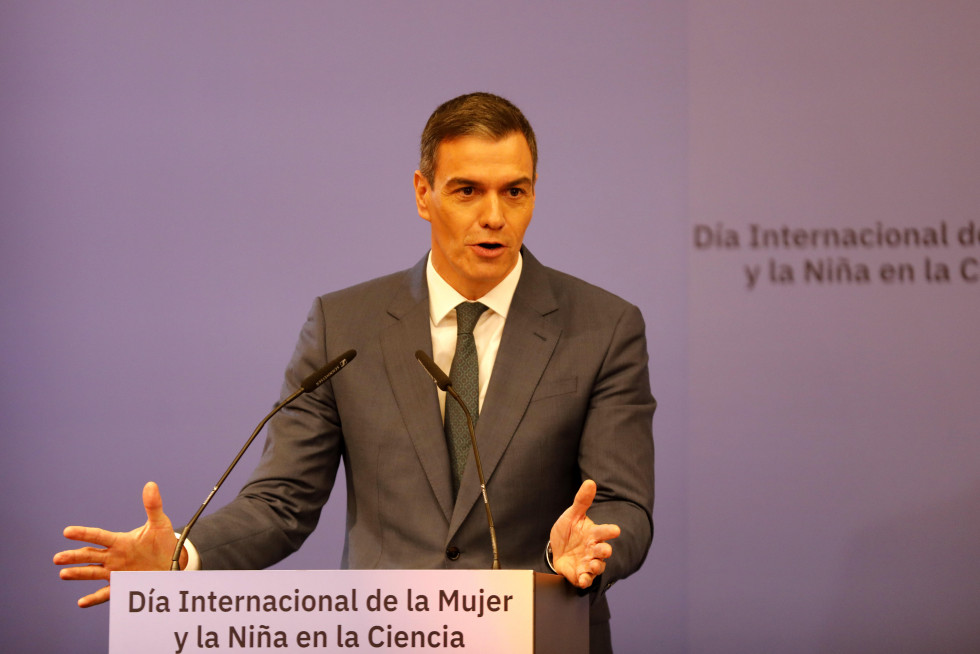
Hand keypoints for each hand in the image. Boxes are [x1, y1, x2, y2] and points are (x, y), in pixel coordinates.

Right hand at [53, 481, 183, 606]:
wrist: (172, 561)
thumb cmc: (163, 541)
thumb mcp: (159, 523)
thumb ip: (153, 506)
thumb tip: (151, 484)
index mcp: (119, 541)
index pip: (98, 536)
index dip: (83, 534)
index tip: (67, 531)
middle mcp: (113, 557)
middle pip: (89, 556)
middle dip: (74, 557)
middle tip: (58, 558)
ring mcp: (116, 572)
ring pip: (93, 573)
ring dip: (79, 574)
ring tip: (63, 574)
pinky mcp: (123, 586)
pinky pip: (106, 593)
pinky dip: (94, 598)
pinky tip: (81, 602)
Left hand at [549, 479, 620, 588]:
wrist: (557, 549)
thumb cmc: (569, 531)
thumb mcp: (572, 515)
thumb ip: (582, 501)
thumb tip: (590, 482)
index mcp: (593, 534)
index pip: (604, 532)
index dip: (609, 531)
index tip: (615, 530)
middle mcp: (593, 549)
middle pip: (604, 551)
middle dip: (605, 551)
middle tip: (605, 550)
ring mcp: (587, 562)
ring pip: (597, 566)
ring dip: (597, 567)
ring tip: (593, 565)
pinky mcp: (579, 574)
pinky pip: (585, 579)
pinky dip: (585, 580)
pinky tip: (583, 579)